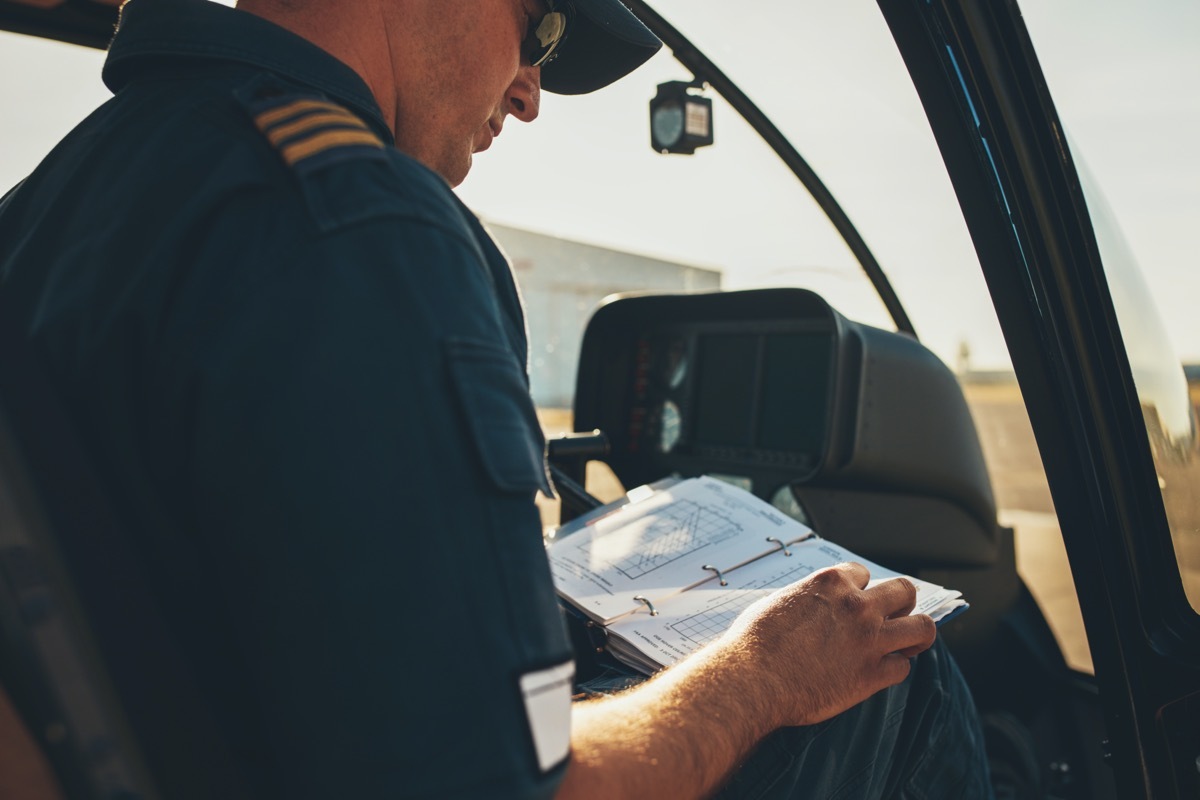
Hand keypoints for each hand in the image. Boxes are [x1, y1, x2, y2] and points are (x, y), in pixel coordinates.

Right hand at [717, 562, 935, 728]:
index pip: (864, 573)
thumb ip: (805, 598)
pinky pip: (903, 668)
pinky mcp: (872, 674)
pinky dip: (892, 670)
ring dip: (915, 635)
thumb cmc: (754, 642)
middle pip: (904, 591)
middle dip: (899, 604)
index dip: (860, 589)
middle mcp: (857, 606)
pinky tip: (877, 673)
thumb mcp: (777, 602)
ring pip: (922, 628)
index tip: (854, 602)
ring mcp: (869, 639)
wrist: (753, 679)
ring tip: (904, 644)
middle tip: (888, 619)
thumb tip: (809, 604)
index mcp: (830, 583)